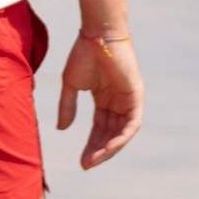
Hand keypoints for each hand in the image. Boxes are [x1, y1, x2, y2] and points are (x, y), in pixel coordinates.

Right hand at [58, 34, 143, 168]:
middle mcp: (118, 101)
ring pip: (122, 132)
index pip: (100, 128)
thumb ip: (68, 107)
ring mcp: (128, 99)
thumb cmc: (83, 53)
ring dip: (109, 148)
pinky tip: (110, 147)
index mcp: (104, 98)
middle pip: (110, 133)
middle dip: (98, 150)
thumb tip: (62, 129)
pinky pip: (132, 124)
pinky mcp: (136, 96)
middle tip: (86, 165)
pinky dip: (122, 137)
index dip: (91, 145)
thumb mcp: (71, 84)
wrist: (97, 33)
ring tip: (95, 160)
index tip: (81, 161)